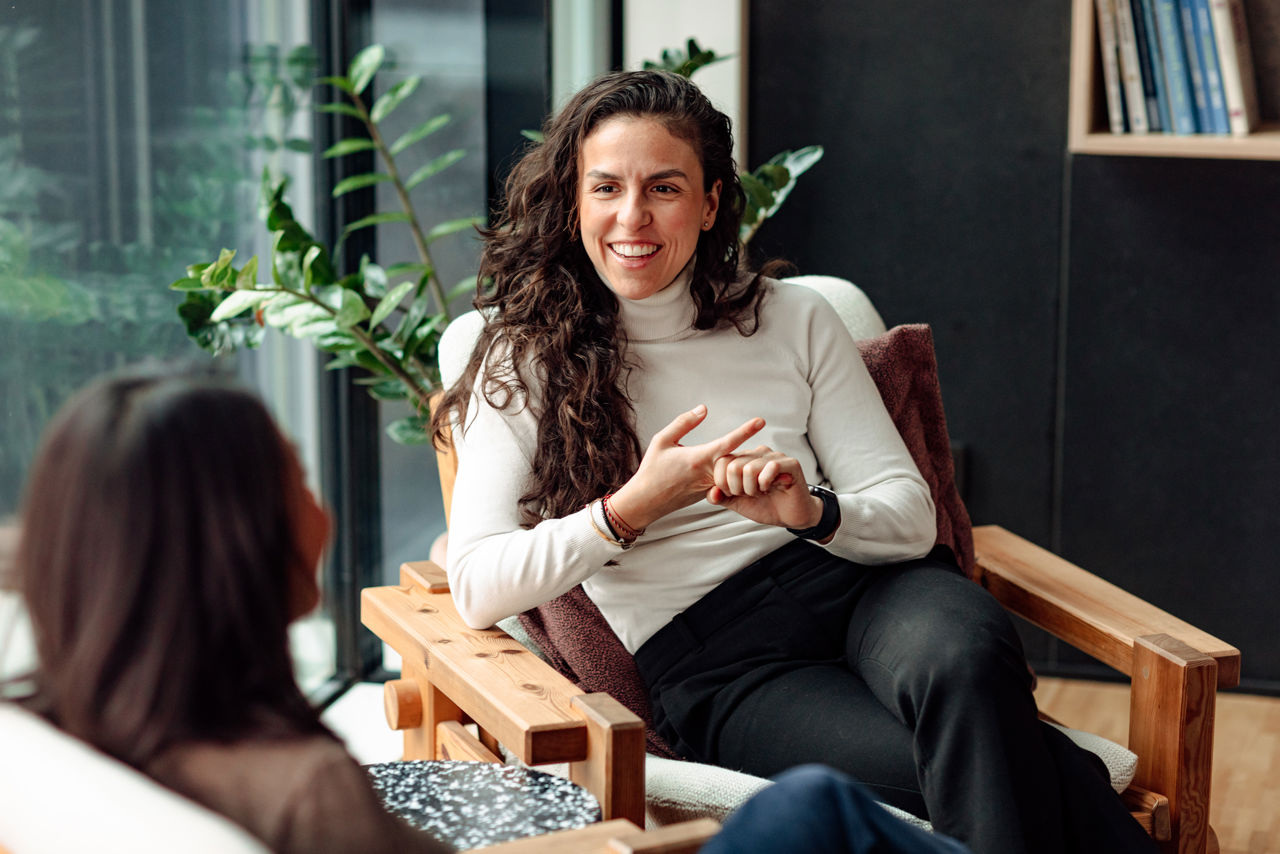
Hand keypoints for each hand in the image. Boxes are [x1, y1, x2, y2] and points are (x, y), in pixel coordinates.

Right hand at [608, 405, 764, 530]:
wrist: (645, 502)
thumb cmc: (651, 470)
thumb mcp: (662, 440)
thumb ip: (684, 423)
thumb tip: (704, 409)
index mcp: (697, 458)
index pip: (727, 443)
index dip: (745, 431)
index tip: (761, 421)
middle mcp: (707, 474)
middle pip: (738, 459)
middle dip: (751, 449)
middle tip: (765, 440)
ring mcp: (709, 486)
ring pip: (733, 472)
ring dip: (744, 463)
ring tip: (758, 452)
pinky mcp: (708, 494)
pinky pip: (726, 482)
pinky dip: (734, 474)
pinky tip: (740, 469)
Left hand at [707, 446, 823, 530]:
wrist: (791, 517)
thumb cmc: (766, 506)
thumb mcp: (738, 503)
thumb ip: (721, 497)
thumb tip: (711, 492)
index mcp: (743, 459)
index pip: (721, 462)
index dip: (723, 483)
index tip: (735, 494)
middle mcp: (757, 454)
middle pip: (733, 466)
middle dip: (738, 488)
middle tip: (750, 494)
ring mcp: (774, 456)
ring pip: (749, 468)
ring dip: (753, 488)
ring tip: (762, 492)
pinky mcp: (789, 463)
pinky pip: (771, 468)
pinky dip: (767, 484)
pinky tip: (772, 489)